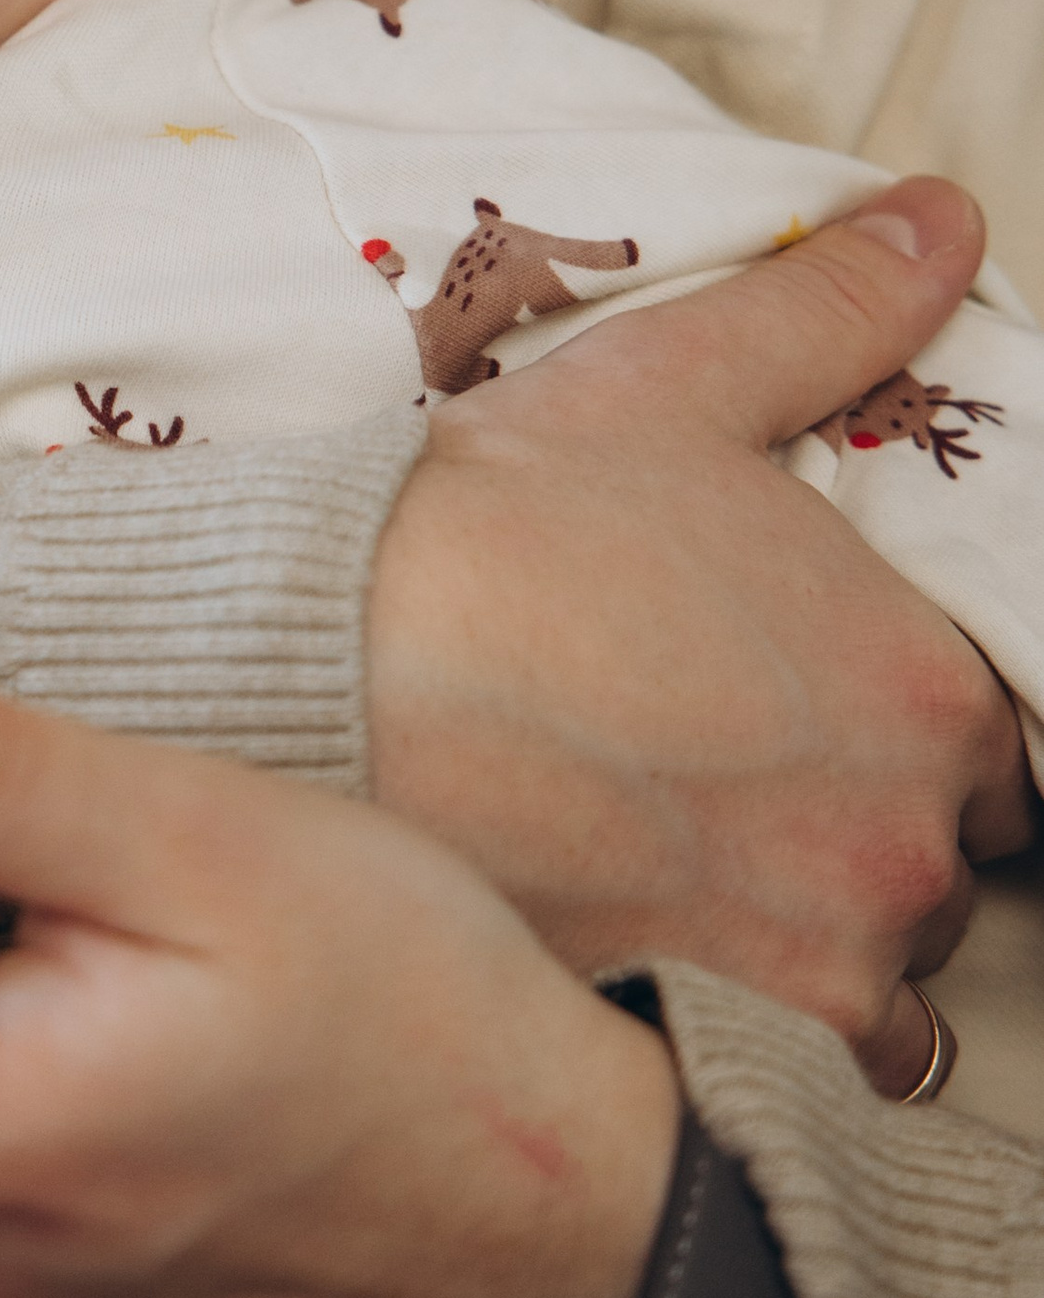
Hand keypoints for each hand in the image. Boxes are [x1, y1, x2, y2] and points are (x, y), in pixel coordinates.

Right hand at [369, 177, 1030, 1093]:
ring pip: (874, 982)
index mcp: (924, 687)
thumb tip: (945, 219)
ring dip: (806, 944)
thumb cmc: (492, 527)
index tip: (805, 724)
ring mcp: (815, 957)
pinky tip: (656, 965)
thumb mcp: (670, 390)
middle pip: (937, 868)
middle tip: (724, 793)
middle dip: (858, 838)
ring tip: (681, 884)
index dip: (903, 734)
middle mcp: (903, 839)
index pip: (993, 750)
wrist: (322, 667)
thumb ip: (829, 312)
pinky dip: (742, 1035)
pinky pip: (789, 1078)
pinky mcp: (713, 1042)